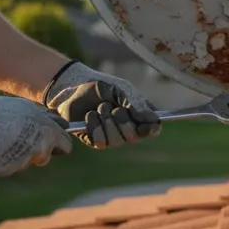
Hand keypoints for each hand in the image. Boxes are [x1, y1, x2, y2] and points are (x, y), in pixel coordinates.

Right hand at [0, 85, 73, 176]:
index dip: (59, 144)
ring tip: (4, 140)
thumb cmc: (5, 110)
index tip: (54, 142)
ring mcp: (22, 164)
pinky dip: (4, 160)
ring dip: (20, 155)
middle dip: (38, 150)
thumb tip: (63, 124)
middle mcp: (39, 152)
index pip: (65, 147)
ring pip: (25, 163)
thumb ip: (49, 121)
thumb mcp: (32, 110)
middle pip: (44, 157)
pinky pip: (9, 167)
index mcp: (49, 136)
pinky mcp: (6, 171)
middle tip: (22, 138)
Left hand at [41, 60, 161, 148]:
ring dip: (107, 122)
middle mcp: (127, 129)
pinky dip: (95, 126)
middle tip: (114, 108)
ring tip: (99, 108)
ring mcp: (111, 137)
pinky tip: (90, 116)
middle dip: (123, 121)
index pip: (152, 130)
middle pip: (134, 137)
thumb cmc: (101, 86)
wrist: (75, 87)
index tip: (147, 126)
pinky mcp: (95, 140)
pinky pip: (101, 142)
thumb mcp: (121, 90)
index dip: (151, 130)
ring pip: (117, 141)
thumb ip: (137, 104)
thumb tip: (153, 121)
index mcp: (138, 116)